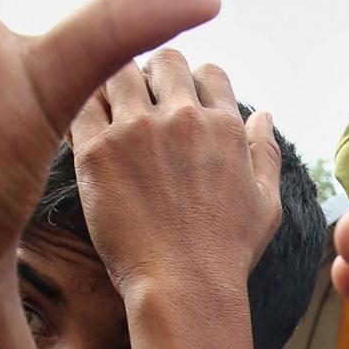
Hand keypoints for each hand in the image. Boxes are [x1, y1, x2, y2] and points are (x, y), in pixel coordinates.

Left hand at [73, 53, 281, 303]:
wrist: (184, 287)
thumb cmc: (227, 254)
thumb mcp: (266, 205)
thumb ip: (265, 153)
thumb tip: (263, 114)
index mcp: (224, 126)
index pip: (209, 72)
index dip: (194, 84)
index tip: (179, 104)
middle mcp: (183, 118)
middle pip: (164, 61)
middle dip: (154, 74)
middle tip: (141, 102)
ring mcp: (137, 131)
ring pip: (119, 70)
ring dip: (116, 83)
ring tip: (110, 110)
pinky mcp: (97, 151)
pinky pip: (82, 104)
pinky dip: (83, 107)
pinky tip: (86, 128)